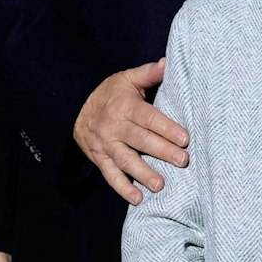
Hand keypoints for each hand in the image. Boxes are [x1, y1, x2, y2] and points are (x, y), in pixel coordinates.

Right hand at [73, 59, 190, 203]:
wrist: (76, 108)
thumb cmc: (112, 93)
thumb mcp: (128, 78)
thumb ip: (149, 73)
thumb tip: (168, 63)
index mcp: (124, 106)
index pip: (148, 118)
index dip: (166, 128)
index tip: (185, 138)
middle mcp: (114, 126)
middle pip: (140, 140)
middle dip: (162, 151)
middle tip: (183, 161)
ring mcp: (105, 144)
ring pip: (125, 160)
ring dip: (143, 173)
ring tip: (160, 185)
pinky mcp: (99, 158)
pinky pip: (110, 175)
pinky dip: (122, 188)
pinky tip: (137, 198)